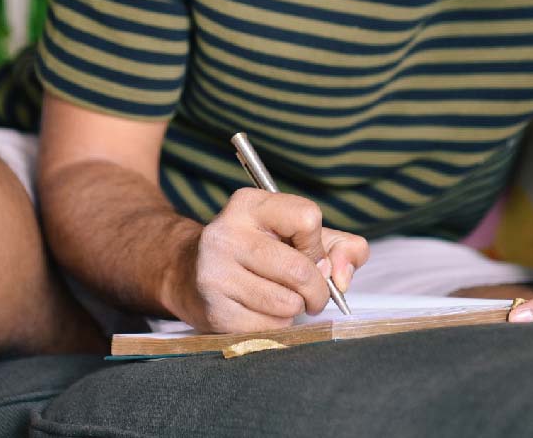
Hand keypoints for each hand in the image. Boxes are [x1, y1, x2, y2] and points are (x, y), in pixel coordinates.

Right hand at [171, 188, 368, 332]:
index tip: (308, 254)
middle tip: (312, 295)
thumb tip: (342, 277)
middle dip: (317, 290)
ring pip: (287, 304)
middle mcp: (227, 233)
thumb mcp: (298, 236)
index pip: (307, 218)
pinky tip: (261, 312)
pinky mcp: (214, 309)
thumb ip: (340, 247)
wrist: (189, 273)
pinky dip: (276, 325)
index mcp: (250, 204)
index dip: (317, 245)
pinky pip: (268, 327)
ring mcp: (215, 272)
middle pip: (300, 270)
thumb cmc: (259, 253)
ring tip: (282, 300)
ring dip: (295, 309)